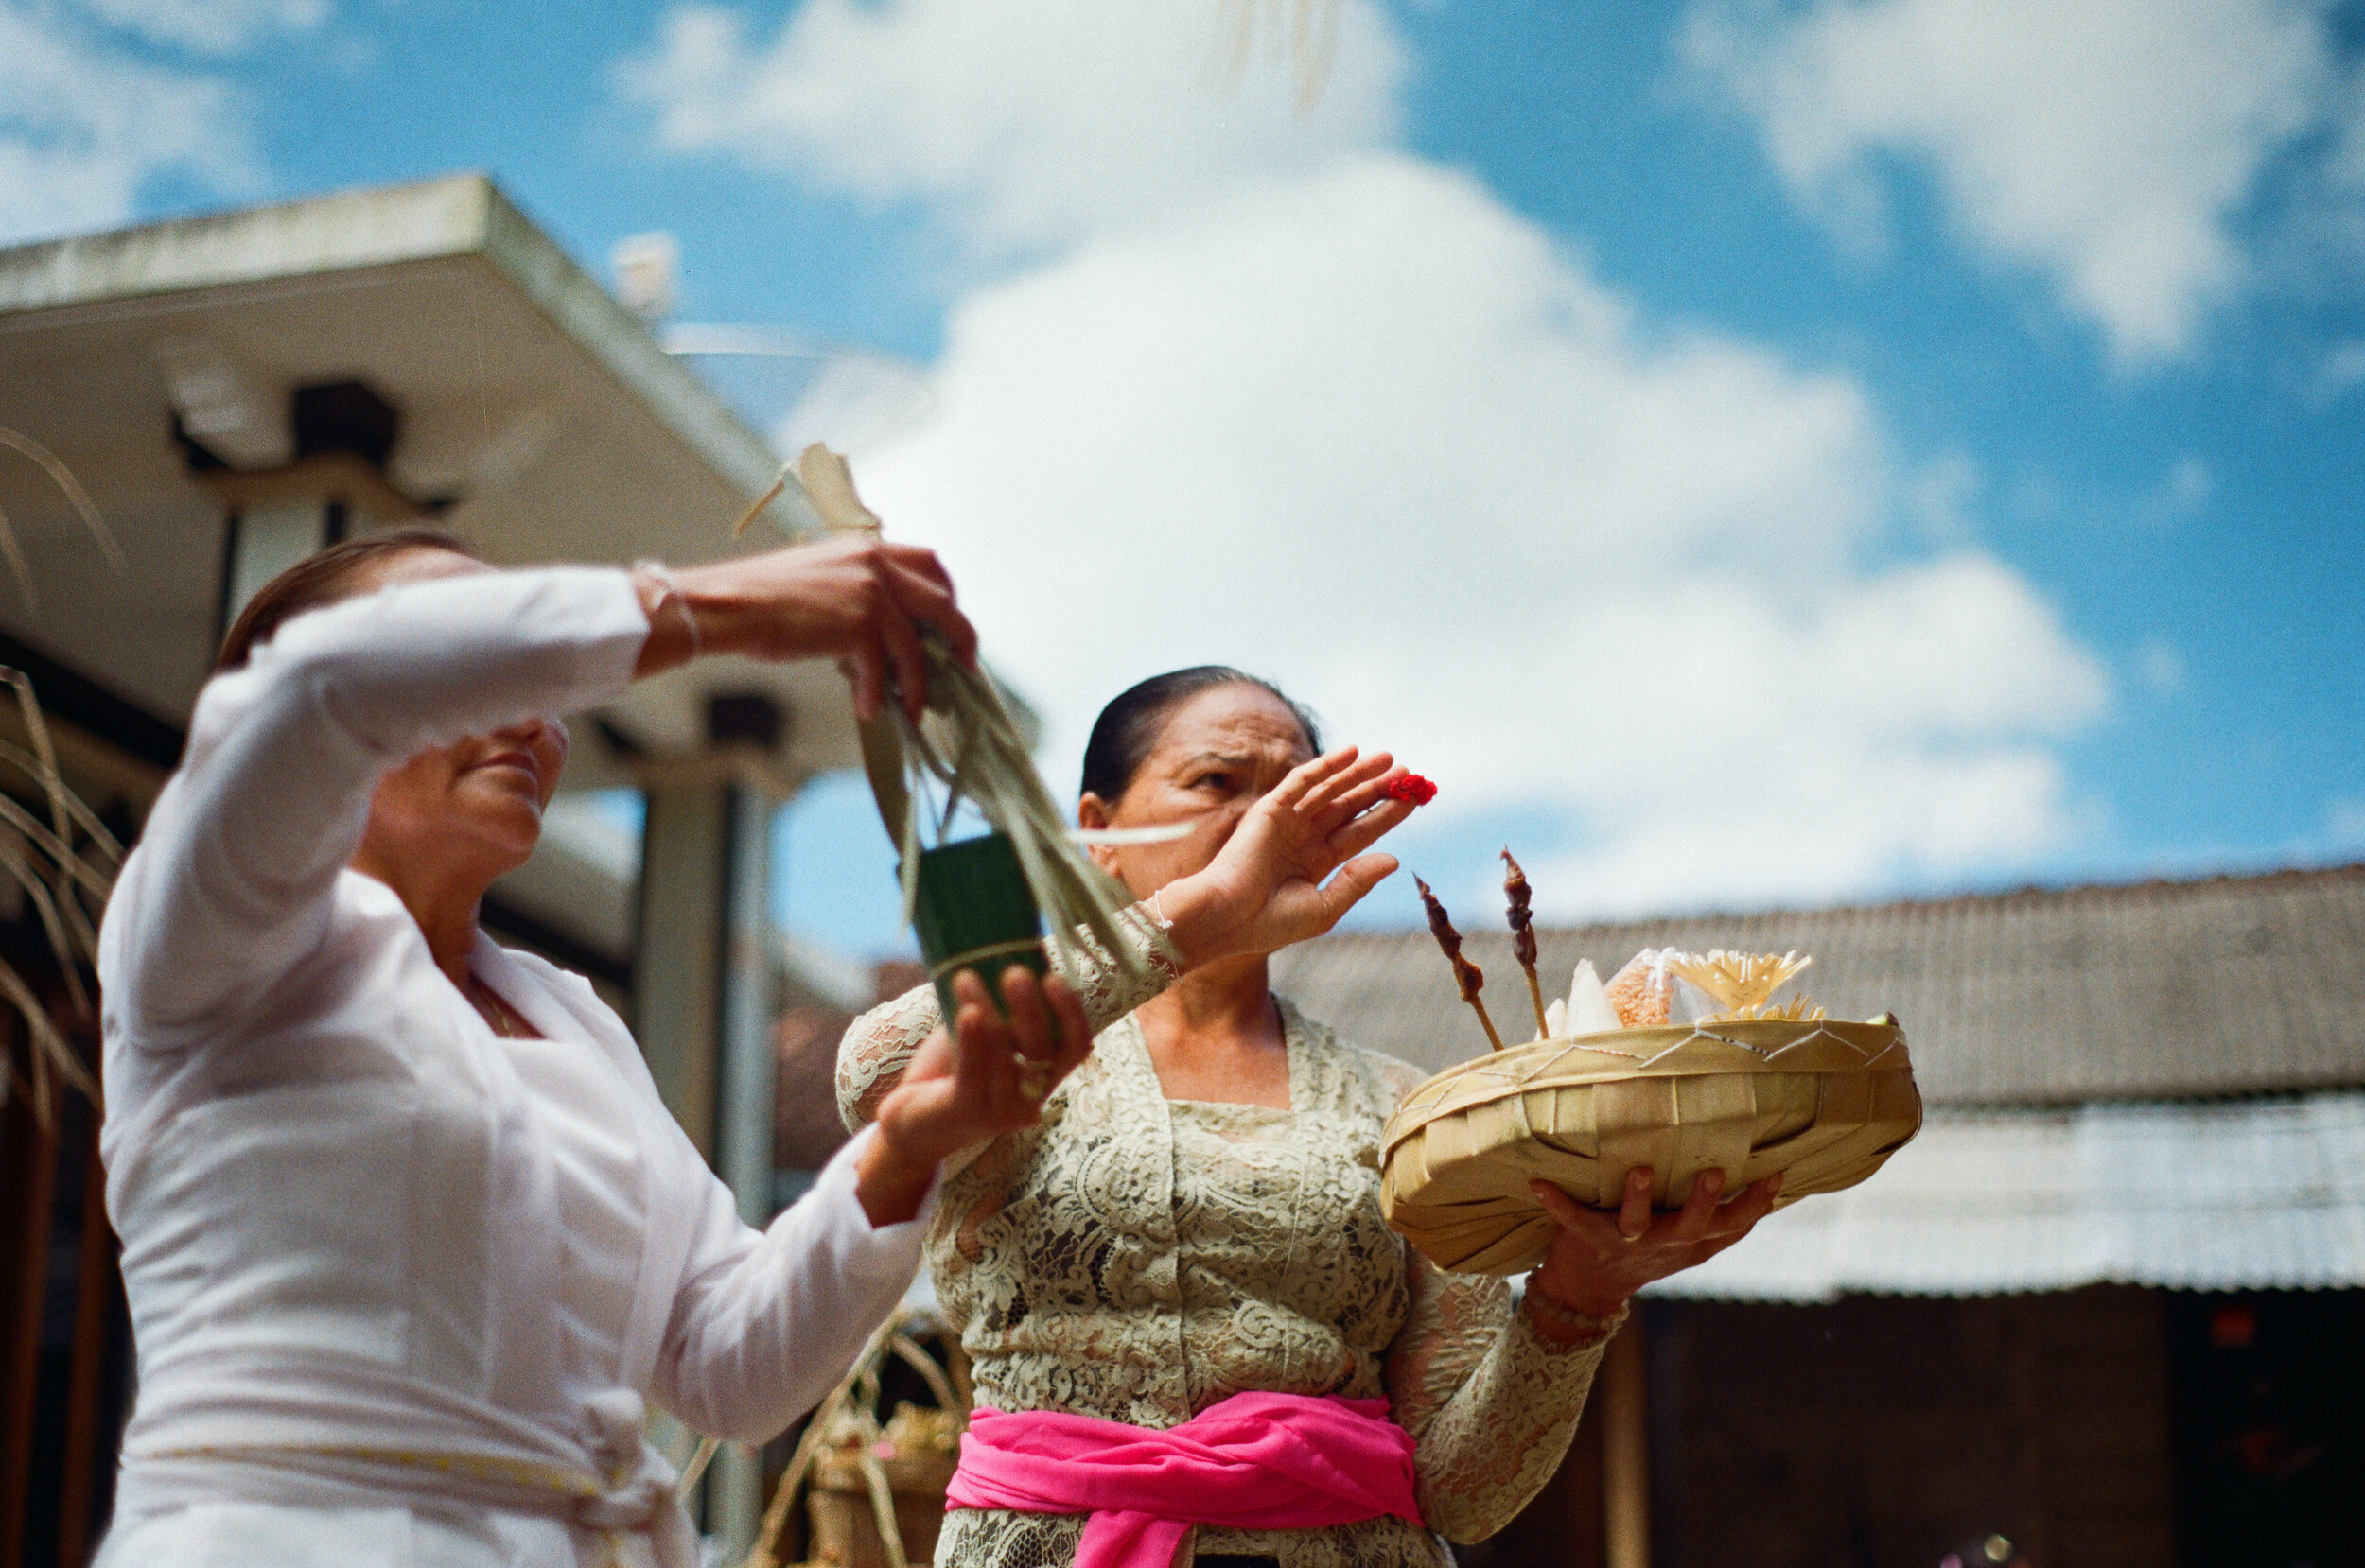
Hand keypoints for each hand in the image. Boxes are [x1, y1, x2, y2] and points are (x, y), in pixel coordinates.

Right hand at [636, 535, 978, 722]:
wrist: (729, 605)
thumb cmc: (762, 598)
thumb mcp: (820, 578)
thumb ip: (858, 594)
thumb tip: (885, 640)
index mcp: (867, 547)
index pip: (929, 562)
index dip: (948, 594)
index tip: (950, 623)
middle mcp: (876, 564)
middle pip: (943, 602)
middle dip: (960, 638)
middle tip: (964, 666)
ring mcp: (870, 594)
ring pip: (916, 647)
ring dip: (918, 683)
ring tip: (914, 707)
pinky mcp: (858, 625)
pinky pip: (883, 670)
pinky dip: (878, 694)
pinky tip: (867, 708)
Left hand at [854, 966, 1091, 1225]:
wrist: (908, 1120)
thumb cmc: (951, 1070)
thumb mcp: (981, 1033)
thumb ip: (999, 1007)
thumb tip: (1000, 946)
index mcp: (1044, 1075)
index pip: (1076, 1047)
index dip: (1072, 1013)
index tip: (1053, 976)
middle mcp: (1031, 1097)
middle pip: (1045, 1052)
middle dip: (1031, 1009)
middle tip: (1014, 972)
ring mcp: (1001, 1111)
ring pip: (1006, 1059)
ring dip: (990, 1012)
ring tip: (966, 977)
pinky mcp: (968, 1114)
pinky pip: (976, 1073)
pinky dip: (973, 1039)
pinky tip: (965, 1010)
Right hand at [1156, 748, 1414, 965]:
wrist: (1227, 919)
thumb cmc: (1270, 923)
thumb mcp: (1324, 909)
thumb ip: (1357, 882)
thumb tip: (1394, 858)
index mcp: (1317, 862)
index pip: (1360, 832)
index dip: (1387, 815)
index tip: (1415, 799)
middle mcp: (1305, 838)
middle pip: (1349, 806)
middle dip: (1378, 789)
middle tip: (1408, 774)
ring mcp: (1287, 822)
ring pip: (1331, 790)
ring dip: (1359, 773)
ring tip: (1389, 759)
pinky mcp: (1270, 809)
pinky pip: (1302, 781)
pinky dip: (1326, 765)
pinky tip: (1353, 753)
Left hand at [1523, 1166, 1781, 1327]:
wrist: (1589, 1288)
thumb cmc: (1647, 1250)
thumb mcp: (1690, 1243)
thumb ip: (1720, 1220)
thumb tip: (1768, 1181)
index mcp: (1691, 1243)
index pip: (1732, 1227)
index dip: (1755, 1205)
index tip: (1775, 1174)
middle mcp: (1663, 1243)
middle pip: (1691, 1226)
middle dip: (1703, 1202)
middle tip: (1715, 1173)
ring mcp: (1625, 1243)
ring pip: (1636, 1223)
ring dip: (1639, 1198)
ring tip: (1642, 1171)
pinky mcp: (1587, 1238)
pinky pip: (1572, 1219)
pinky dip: (1555, 1202)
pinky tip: (1539, 1184)